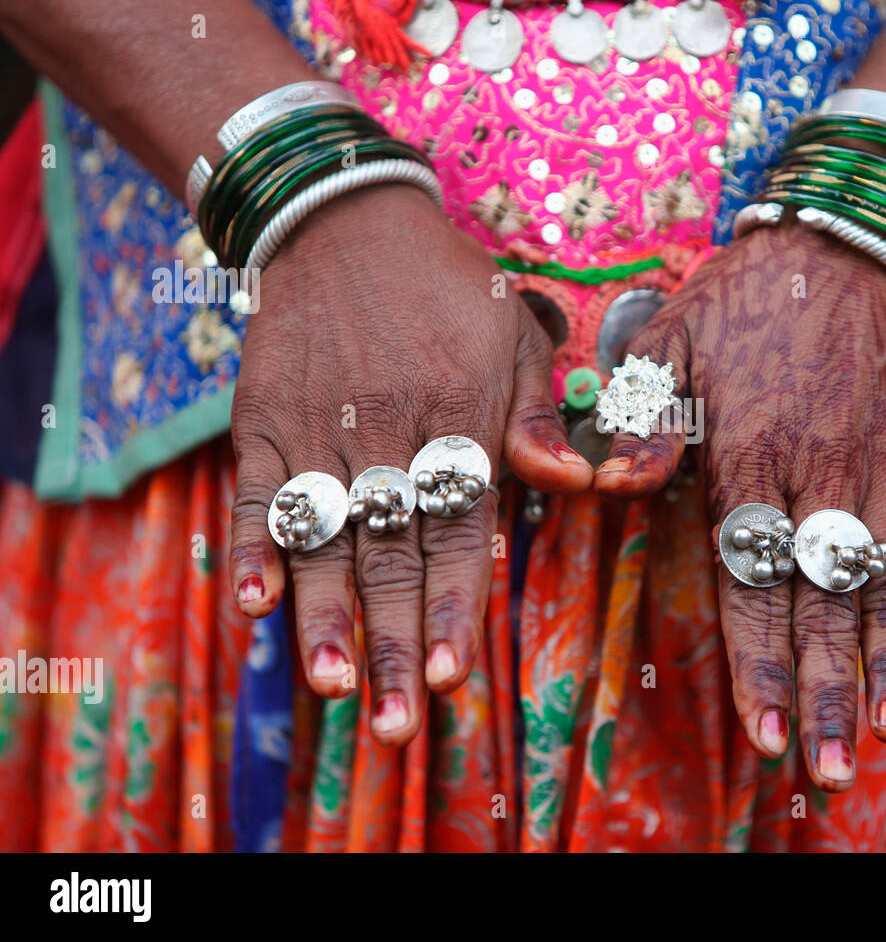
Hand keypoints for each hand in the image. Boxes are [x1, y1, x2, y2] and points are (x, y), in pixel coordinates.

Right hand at [227, 184, 592, 745]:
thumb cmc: (448, 289)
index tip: (451, 674)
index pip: (459, 529)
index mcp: (459, 418)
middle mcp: (389, 432)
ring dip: (325, 614)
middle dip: (394, 639)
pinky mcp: (263, 418)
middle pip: (392, 552)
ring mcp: (319, 427)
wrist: (346, 219)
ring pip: (324, 537)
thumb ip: (541, 416)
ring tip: (333, 684)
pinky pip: (256, 491)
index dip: (454, 603)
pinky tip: (251, 605)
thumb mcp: (516, 337)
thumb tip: (579, 484)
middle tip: (392, 722)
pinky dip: (252, 547)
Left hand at [596, 221, 885, 791]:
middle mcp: (821, 472)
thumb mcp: (669, 339)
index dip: (758, 662)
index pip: (751, 580)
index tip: (761, 733)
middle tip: (828, 765)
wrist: (847, 237)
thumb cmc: (746, 296)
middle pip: (821, 600)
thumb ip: (642, 417)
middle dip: (822, 689)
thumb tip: (609, 486)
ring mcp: (885, 461)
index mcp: (749, 456)